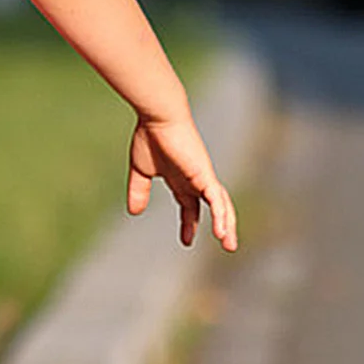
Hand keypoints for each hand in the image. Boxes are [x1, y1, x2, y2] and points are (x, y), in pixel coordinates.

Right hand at [127, 113, 237, 251]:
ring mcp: (203, 177)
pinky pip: (217, 200)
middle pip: (212, 207)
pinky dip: (220, 215)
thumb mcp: (141, 172)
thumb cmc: (149, 138)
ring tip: (228, 244)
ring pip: (221, 205)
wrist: (158, 118)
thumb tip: (134, 212)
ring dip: (226, 225)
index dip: (189, 223)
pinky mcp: (205, 175)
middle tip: (225, 245)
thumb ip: (139, 191)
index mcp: (181, 179)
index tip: (186, 241)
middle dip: (218, 226)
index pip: (190, 205)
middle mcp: (196, 180)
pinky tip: (221, 231)